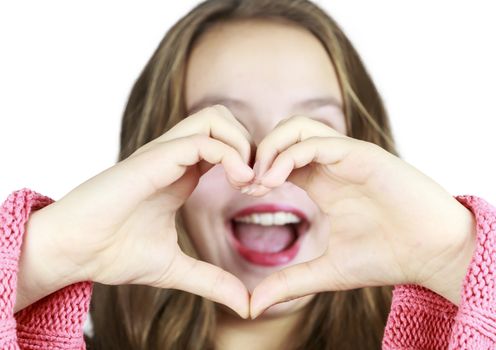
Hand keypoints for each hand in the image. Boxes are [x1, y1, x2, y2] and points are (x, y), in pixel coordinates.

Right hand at [16, 105, 254, 317]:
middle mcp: (174, 157)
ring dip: (242, 144)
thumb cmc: (112, 253)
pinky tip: (239, 181)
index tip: (259, 192)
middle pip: (223, 119)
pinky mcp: (152, 160)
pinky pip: (200, 141)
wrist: (71, 253)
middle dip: (251, 144)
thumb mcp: (175, 268)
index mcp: (181, 173)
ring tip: (248, 180)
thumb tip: (246, 305)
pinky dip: (228, 154)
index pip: (225, 144)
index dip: (249, 161)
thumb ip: (212, 281)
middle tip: (258, 181)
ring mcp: (162, 155)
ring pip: (214, 118)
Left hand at [248, 116, 476, 317]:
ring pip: (297, 128)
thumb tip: (254, 305)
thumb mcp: (327, 271)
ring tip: (259, 180)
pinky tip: (276, 179)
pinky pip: (317, 141)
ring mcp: (346, 155)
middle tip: (246, 183)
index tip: (244, 192)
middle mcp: (332, 163)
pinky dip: (290, 154)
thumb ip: (290, 282)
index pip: (280, 158)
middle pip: (284, 134)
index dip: (258, 169)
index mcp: (322, 181)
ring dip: (271, 148)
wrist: (433, 253)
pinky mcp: (362, 154)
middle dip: (259, 152)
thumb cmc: (387, 257)